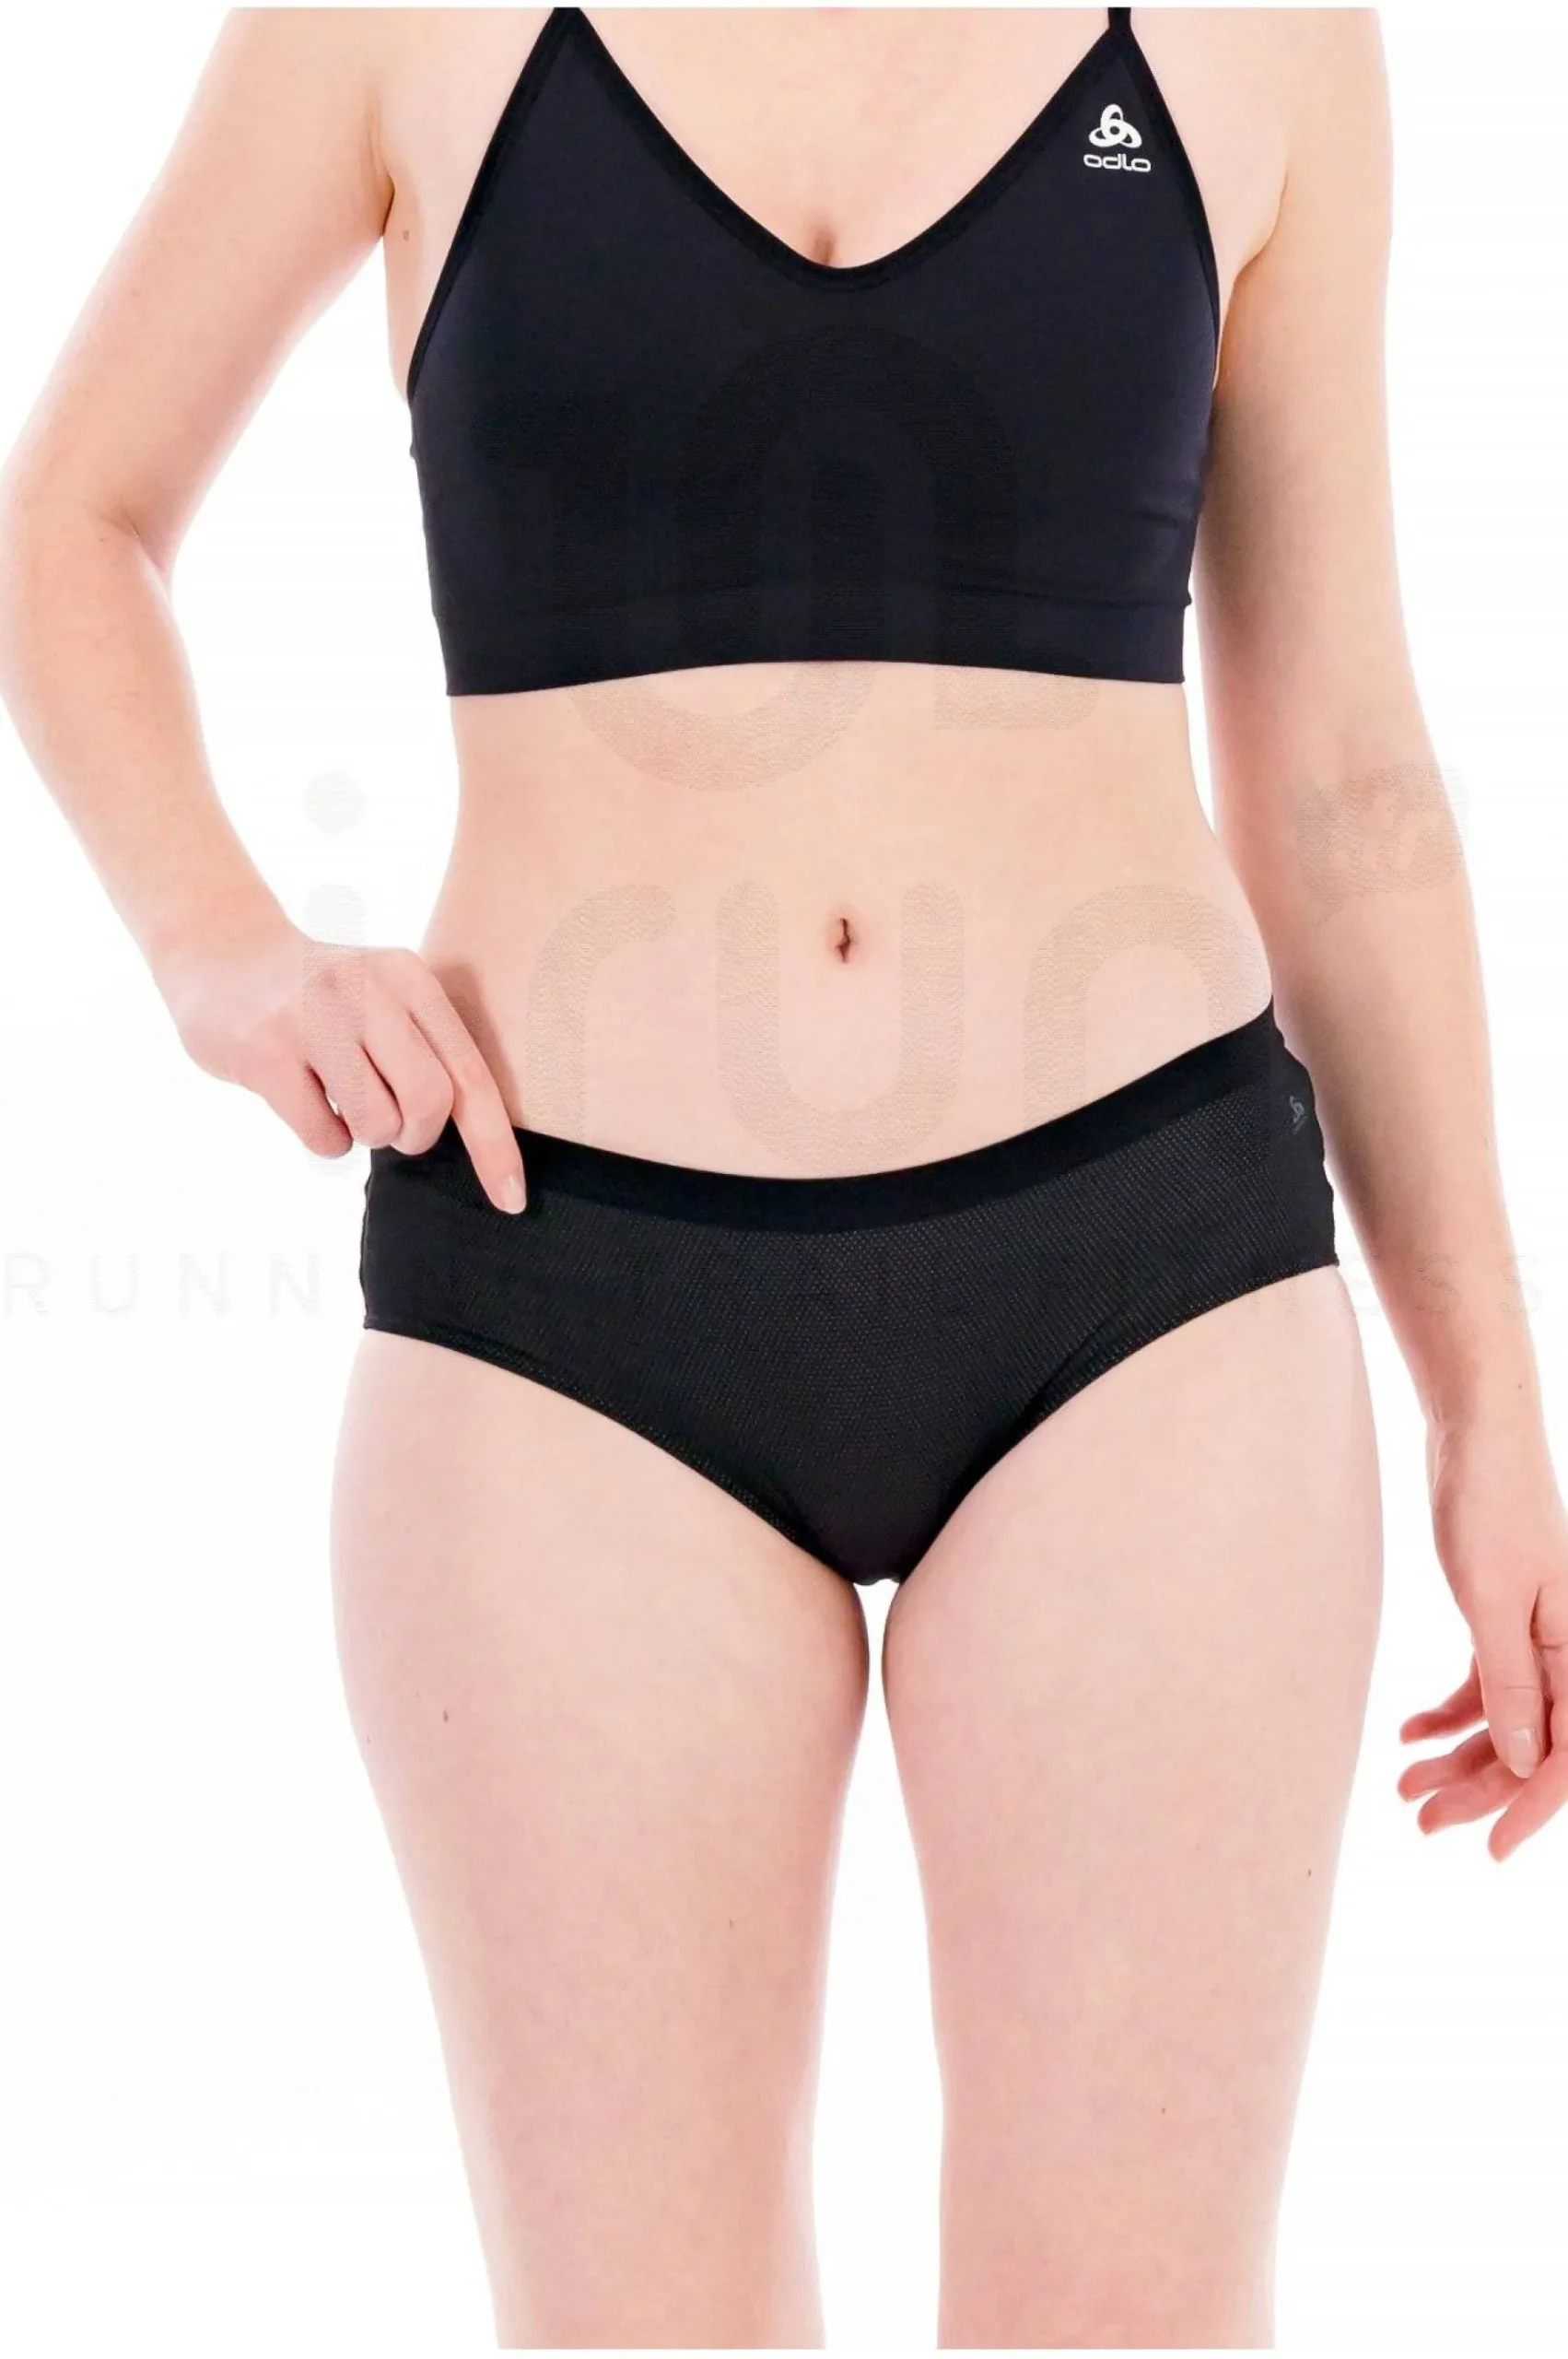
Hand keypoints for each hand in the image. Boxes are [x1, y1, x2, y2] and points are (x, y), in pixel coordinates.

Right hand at [158, 918, 527, 1211]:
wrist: (221, 953)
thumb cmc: (323, 996)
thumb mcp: (385, 995)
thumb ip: (430, 1050)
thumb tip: (484, 1142)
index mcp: (409, 979)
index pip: (471, 1074)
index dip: (495, 1145)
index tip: (512, 1199)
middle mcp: (367, 990)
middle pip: (431, 1102)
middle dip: (417, 1134)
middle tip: (393, 1126)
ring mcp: (312, 1018)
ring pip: (376, 1124)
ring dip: (364, 1133)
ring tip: (340, 1100)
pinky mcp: (265, 1051)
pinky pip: (323, 1135)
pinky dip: (326, 1139)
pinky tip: (308, 1105)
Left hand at [1398, 1415, 1567, 1858]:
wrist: (1476, 1434)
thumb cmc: (1490, 1505)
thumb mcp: (1494, 1601)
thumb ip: (1512, 1684)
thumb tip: (1526, 1763)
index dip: (1530, 1807)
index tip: (1489, 1847)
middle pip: (1532, 1744)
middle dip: (1478, 1788)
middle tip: (1420, 1819)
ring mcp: (1539, 1636)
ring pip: (1506, 1720)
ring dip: (1459, 1756)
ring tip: (1404, 1785)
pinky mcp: (1507, 1619)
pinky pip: (1488, 1686)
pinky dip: (1451, 1713)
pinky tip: (1409, 1732)